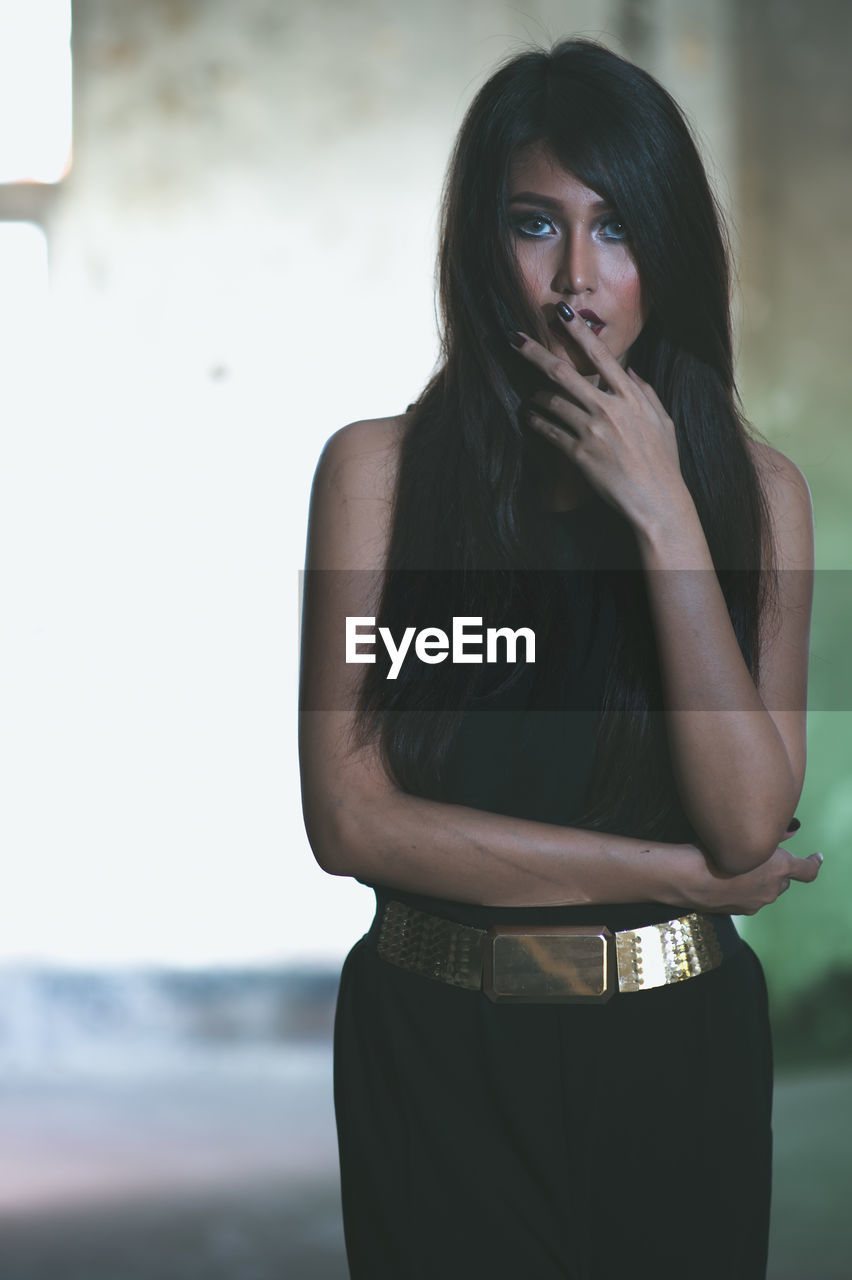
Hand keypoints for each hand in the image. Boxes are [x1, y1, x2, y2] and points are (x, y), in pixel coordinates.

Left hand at [509, 311, 687, 530]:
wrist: (657, 500)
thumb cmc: (663, 463)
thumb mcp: (662, 421)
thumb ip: (646, 392)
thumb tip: (630, 371)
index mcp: (630, 396)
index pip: (600, 355)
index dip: (578, 332)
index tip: (562, 315)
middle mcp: (609, 408)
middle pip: (564, 372)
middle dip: (535, 352)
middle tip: (514, 339)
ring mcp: (592, 430)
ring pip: (552, 401)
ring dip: (535, 396)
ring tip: (529, 397)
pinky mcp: (579, 454)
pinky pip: (549, 431)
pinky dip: (536, 422)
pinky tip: (529, 418)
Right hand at [683, 841, 821, 916]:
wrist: (688, 879)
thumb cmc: (713, 850)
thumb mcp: (742, 835)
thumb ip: (771, 835)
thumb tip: (788, 832)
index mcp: (779, 867)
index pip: (808, 870)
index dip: (814, 863)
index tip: (816, 858)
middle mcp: (773, 888)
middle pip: (784, 881)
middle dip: (777, 872)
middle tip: (761, 859)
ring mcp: (758, 903)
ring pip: (767, 891)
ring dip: (760, 883)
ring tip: (738, 871)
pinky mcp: (743, 911)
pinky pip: (751, 900)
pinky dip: (745, 892)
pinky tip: (727, 882)